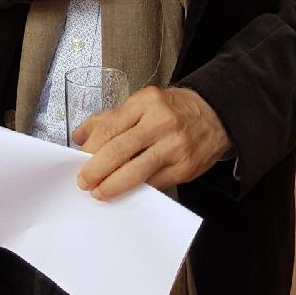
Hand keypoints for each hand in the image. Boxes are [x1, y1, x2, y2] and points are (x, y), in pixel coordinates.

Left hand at [72, 85, 230, 199]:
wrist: (216, 115)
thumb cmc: (173, 109)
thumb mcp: (142, 103)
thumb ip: (109, 118)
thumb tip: (79, 136)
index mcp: (145, 102)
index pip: (109, 127)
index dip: (90, 148)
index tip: (79, 160)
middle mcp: (160, 123)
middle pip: (118, 150)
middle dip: (96, 170)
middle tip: (84, 181)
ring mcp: (174, 147)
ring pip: (136, 171)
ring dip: (113, 185)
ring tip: (99, 192)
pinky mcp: (185, 168)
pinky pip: (154, 183)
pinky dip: (136, 189)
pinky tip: (125, 192)